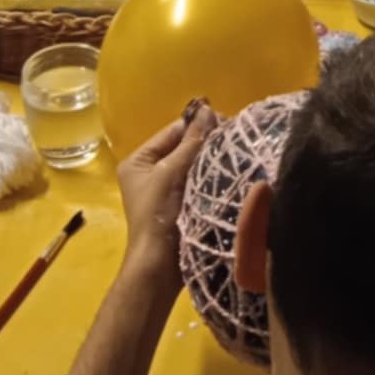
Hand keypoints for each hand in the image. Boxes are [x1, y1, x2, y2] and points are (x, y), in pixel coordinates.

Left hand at [117, 106, 218, 288]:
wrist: (160, 265)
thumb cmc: (159, 213)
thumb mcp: (172, 172)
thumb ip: (192, 141)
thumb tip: (207, 108)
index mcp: (138, 161)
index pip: (172, 131)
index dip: (197, 125)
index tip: (227, 121)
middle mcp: (149, 173)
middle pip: (183, 147)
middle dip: (206, 143)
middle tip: (234, 138)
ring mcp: (165, 191)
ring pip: (193, 165)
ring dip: (211, 161)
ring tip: (235, 154)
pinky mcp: (180, 206)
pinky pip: (198, 182)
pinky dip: (211, 177)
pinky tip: (230, 174)